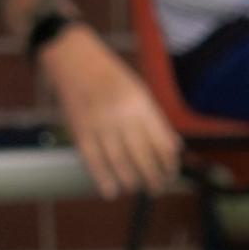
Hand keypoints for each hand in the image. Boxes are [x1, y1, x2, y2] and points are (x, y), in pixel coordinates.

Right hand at [45, 27, 181, 200]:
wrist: (74, 58)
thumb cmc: (111, 77)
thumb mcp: (140, 91)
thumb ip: (155, 120)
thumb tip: (174, 148)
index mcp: (141, 104)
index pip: (161, 142)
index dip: (169, 163)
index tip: (171, 173)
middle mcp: (122, 115)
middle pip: (143, 156)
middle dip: (153, 177)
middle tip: (157, 188)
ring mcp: (99, 124)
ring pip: (119, 162)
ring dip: (131, 181)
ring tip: (137, 188)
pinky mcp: (79, 130)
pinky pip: (93, 160)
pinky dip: (102, 179)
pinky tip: (111, 191)